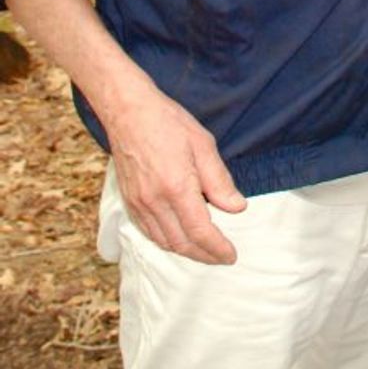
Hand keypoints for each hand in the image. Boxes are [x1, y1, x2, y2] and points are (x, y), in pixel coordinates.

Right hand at [106, 84, 246, 264]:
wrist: (129, 112)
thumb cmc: (168, 123)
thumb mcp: (203, 145)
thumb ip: (219, 181)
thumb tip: (236, 207)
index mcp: (176, 187)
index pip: (200, 231)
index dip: (217, 248)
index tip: (231, 255)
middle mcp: (155, 202)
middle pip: (182, 243)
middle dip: (204, 255)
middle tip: (222, 256)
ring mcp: (138, 204)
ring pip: (164, 241)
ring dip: (186, 251)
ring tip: (204, 249)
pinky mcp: (129, 202)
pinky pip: (149, 233)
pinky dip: (166, 241)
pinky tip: (178, 237)